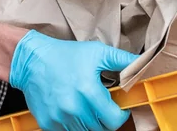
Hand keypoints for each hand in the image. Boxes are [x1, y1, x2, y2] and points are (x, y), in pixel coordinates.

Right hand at [9, 31, 134, 130]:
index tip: (116, 109)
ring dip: (88, 122)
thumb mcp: (97, 53)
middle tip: (98, 105)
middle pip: (100, 129)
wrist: (31, 60)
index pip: (114, 120)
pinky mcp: (47, 123)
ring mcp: (59, 117)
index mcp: (88, 90)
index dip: (119, 116)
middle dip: (104, 119)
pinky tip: (69, 110)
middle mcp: (73, 107)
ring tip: (83, 106)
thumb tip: (146, 65)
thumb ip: (124, 61)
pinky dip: (71, 125)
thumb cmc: (65, 55)